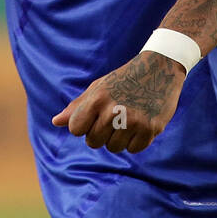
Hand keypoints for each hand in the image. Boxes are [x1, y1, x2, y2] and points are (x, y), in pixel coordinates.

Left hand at [52, 51, 185, 153]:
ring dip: (119, 138)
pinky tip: (141, 124)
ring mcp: (133, 121)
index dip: (83, 125)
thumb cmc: (124, 79)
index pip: (76, 129)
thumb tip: (56, 122)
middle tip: (114, 117)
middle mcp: (114, 111)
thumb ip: (77, 106)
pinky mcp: (151, 128)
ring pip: (114, 148)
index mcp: (97, 99)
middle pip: (93, 142)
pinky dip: (136, 141)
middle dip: (101, 134)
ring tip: (128, 119)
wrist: (160, 67)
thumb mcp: (99, 87)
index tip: (94, 116)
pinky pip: (134, 150)